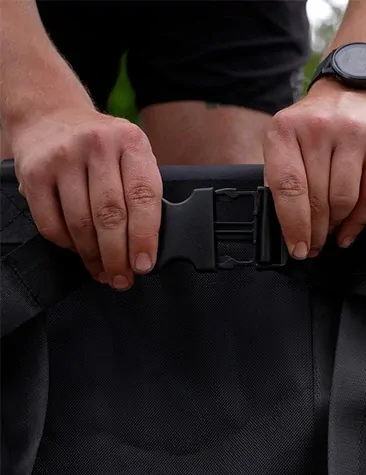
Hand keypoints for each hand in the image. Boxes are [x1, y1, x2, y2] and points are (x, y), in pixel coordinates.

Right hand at [12, 108, 161, 289]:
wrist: (53, 117)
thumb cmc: (102, 146)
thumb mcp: (132, 154)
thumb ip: (141, 191)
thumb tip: (144, 247)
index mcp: (131, 142)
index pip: (143, 197)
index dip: (144, 237)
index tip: (144, 265)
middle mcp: (97, 146)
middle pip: (110, 215)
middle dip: (118, 256)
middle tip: (122, 279)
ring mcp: (63, 157)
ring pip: (80, 223)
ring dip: (93, 257)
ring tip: (103, 272)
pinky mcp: (35, 173)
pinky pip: (51, 224)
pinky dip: (67, 246)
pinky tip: (79, 252)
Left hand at [264, 79, 365, 258]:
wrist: (353, 89)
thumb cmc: (312, 125)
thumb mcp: (285, 141)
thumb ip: (281, 178)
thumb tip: (287, 228)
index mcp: (285, 130)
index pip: (287, 187)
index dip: (293, 225)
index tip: (296, 248)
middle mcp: (320, 129)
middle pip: (317, 199)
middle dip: (314, 232)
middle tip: (312, 247)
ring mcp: (354, 135)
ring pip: (344, 201)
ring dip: (335, 227)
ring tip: (328, 235)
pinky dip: (359, 222)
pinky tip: (348, 232)